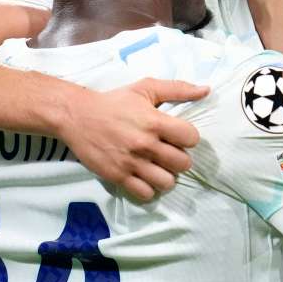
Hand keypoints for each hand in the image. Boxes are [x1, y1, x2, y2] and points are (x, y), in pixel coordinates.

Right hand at [60, 78, 208, 200]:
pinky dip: (149, 188)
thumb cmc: (114, 101)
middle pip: (183, 163)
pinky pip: (145, 193)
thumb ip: (178, 89)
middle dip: (180, 159)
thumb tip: (206, 90)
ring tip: (159, 168)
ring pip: (167, 182)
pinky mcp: (117, 176)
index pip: (191, 138)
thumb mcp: (146, 88)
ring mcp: (131, 162)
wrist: (76, 116)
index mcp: (154, 121)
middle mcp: (144, 144)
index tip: (178, 136)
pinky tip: (145, 177)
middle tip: (168, 153)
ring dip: (167, 176)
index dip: (188, 137)